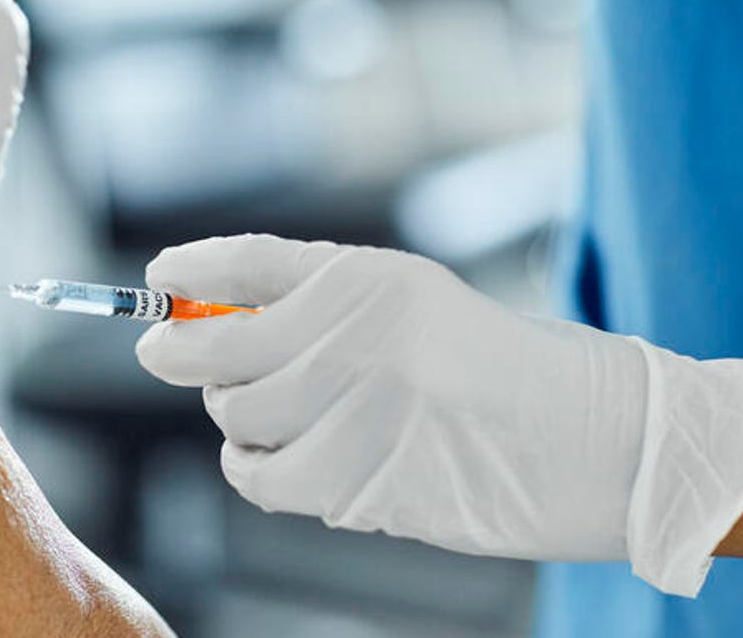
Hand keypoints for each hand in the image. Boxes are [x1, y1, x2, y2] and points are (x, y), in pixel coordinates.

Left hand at [136, 235, 742, 596]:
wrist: (585, 441)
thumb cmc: (493, 370)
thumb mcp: (412, 304)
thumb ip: (319, 307)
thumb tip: (212, 324)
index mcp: (371, 277)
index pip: (249, 262)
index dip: (190, 270)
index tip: (157, 282)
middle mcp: (357, 335)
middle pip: (220, 347)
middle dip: (181, 355)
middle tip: (171, 356)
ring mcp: (355, 410)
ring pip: (236, 417)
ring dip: (235, 415)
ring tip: (268, 412)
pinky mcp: (358, 480)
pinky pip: (260, 477)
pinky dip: (252, 467)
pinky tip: (273, 456)